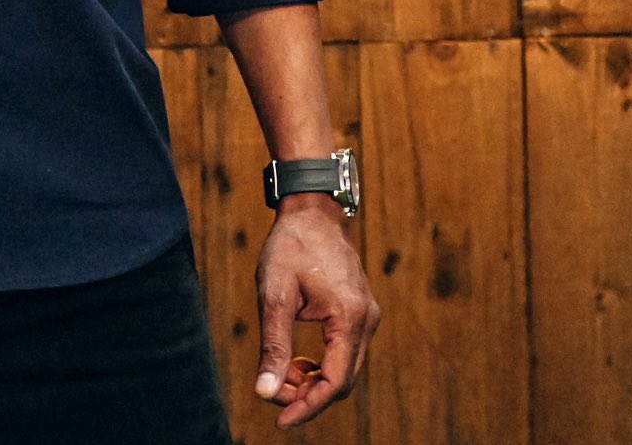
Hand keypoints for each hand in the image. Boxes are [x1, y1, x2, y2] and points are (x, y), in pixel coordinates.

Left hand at [253, 196, 379, 427]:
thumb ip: (273, 346)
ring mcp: (367, 315)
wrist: (313, 211)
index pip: (334, 382)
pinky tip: (297, 363)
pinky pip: (345, 354)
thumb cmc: (292, 247)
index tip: (280, 422)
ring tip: (280, 376)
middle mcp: (367, 319)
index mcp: (349, 316)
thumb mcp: (275, 295)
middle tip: (272, 393)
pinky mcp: (361, 312)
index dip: (307, 407)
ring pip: (344, 370)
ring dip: (313, 383)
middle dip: (307, 396)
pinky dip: (321, 367)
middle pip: (342, 382)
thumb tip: (264, 392)